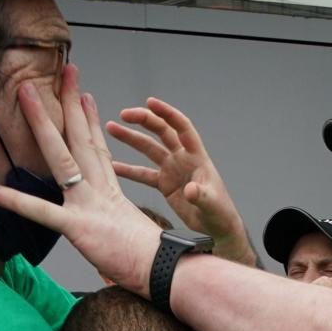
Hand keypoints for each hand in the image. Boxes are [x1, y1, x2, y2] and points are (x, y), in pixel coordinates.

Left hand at [0, 64, 162, 295]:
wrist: (165, 270)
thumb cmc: (154, 262)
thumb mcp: (133, 237)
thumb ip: (121, 228)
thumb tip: (120, 234)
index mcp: (113, 193)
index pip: (99, 149)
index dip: (90, 121)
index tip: (86, 97)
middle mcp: (99, 190)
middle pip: (82, 139)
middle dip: (70, 103)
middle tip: (63, 72)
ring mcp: (87, 204)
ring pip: (61, 156)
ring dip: (41, 123)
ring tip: (25, 93)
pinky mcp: (78, 225)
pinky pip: (39, 211)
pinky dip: (13, 200)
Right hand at [107, 99, 256, 266]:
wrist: (216, 228)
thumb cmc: (220, 213)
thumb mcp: (212, 205)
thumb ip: (201, 196)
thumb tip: (190, 190)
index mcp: (197, 156)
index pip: (182, 128)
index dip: (167, 114)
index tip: (150, 103)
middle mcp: (183, 158)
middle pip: (162, 132)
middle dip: (144, 120)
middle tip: (124, 114)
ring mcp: (173, 169)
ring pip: (149, 149)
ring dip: (131, 138)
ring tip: (112, 129)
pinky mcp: (165, 184)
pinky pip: (143, 174)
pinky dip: (128, 170)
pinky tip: (112, 166)